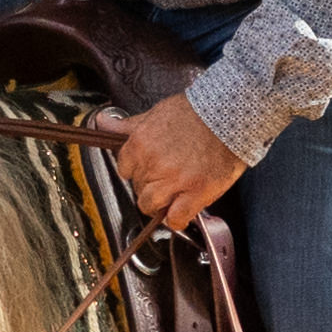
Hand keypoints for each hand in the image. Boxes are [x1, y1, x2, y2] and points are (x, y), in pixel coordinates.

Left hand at [115, 93, 249, 230]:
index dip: (138, 170)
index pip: (125, 169)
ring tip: (173, 196)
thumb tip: (102, 123)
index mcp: (140, 144)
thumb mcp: (156, 113)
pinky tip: (182, 212)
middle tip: (166, 178)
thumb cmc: (196, 112)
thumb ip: (128, 125)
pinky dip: (176, 219)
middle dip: (150, 185)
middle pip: (138, 188)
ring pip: (150, 205)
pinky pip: (175, 218)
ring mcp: (174, 181)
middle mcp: (153, 164)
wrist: (229, 115)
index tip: (148, 169)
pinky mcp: (195, 193)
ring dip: (159, 204)